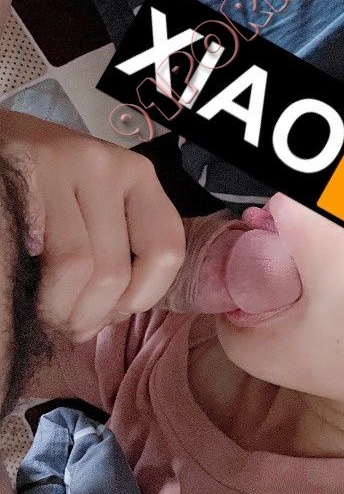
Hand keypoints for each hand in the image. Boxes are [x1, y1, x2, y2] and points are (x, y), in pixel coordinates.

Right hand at [0, 112, 185, 342]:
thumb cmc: (49, 188)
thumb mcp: (97, 208)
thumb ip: (116, 251)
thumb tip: (108, 319)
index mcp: (139, 178)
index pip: (166, 250)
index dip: (143, 296)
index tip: (115, 313)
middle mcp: (109, 165)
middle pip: (115, 269)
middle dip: (90, 315)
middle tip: (69, 328)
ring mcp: (66, 165)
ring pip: (78, 265)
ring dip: (60, 309)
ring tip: (47, 317)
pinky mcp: (27, 173)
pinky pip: (40, 251)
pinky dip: (36, 286)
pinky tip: (26, 289)